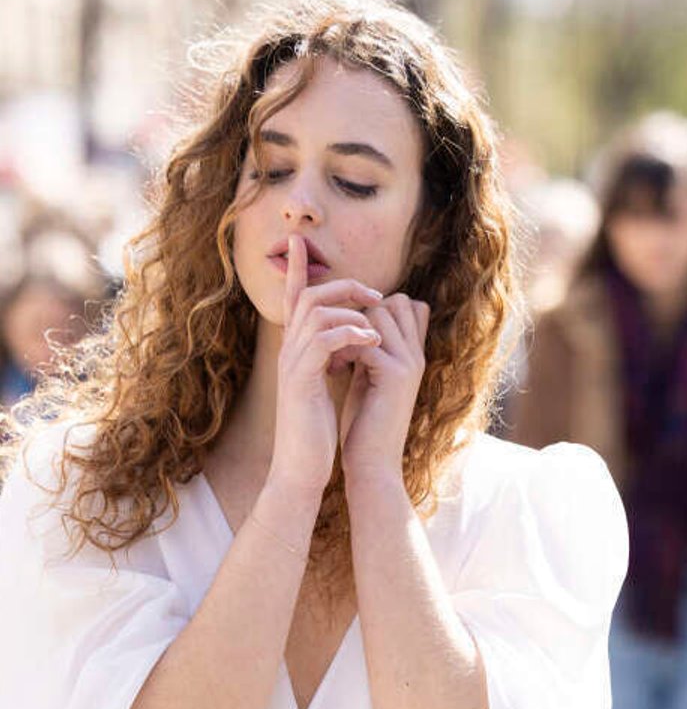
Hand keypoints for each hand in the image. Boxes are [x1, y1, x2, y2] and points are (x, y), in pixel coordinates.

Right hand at [270, 234, 383, 495]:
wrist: (302, 467)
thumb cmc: (315, 429)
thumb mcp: (324, 386)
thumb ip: (331, 357)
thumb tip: (351, 336)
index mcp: (296, 350)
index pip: (296, 300)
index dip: (298, 270)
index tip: (300, 241)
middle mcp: (288, 351)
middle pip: (307, 297)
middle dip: (341, 286)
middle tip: (375, 293)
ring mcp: (292, 365)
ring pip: (315, 314)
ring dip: (350, 311)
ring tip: (376, 325)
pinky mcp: (300, 382)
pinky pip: (322, 342)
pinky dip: (348, 335)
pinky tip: (370, 344)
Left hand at [339, 291, 430, 483]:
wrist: (373, 462)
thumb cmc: (366, 422)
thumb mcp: (369, 377)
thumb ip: (370, 350)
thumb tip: (354, 323)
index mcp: (413, 355)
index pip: (407, 305)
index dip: (376, 308)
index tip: (351, 334)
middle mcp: (417, 355)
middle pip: (395, 302)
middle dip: (360, 315)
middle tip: (341, 344)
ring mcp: (409, 364)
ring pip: (379, 315)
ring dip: (349, 330)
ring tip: (336, 358)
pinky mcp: (395, 376)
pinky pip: (365, 341)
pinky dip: (344, 351)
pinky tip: (335, 372)